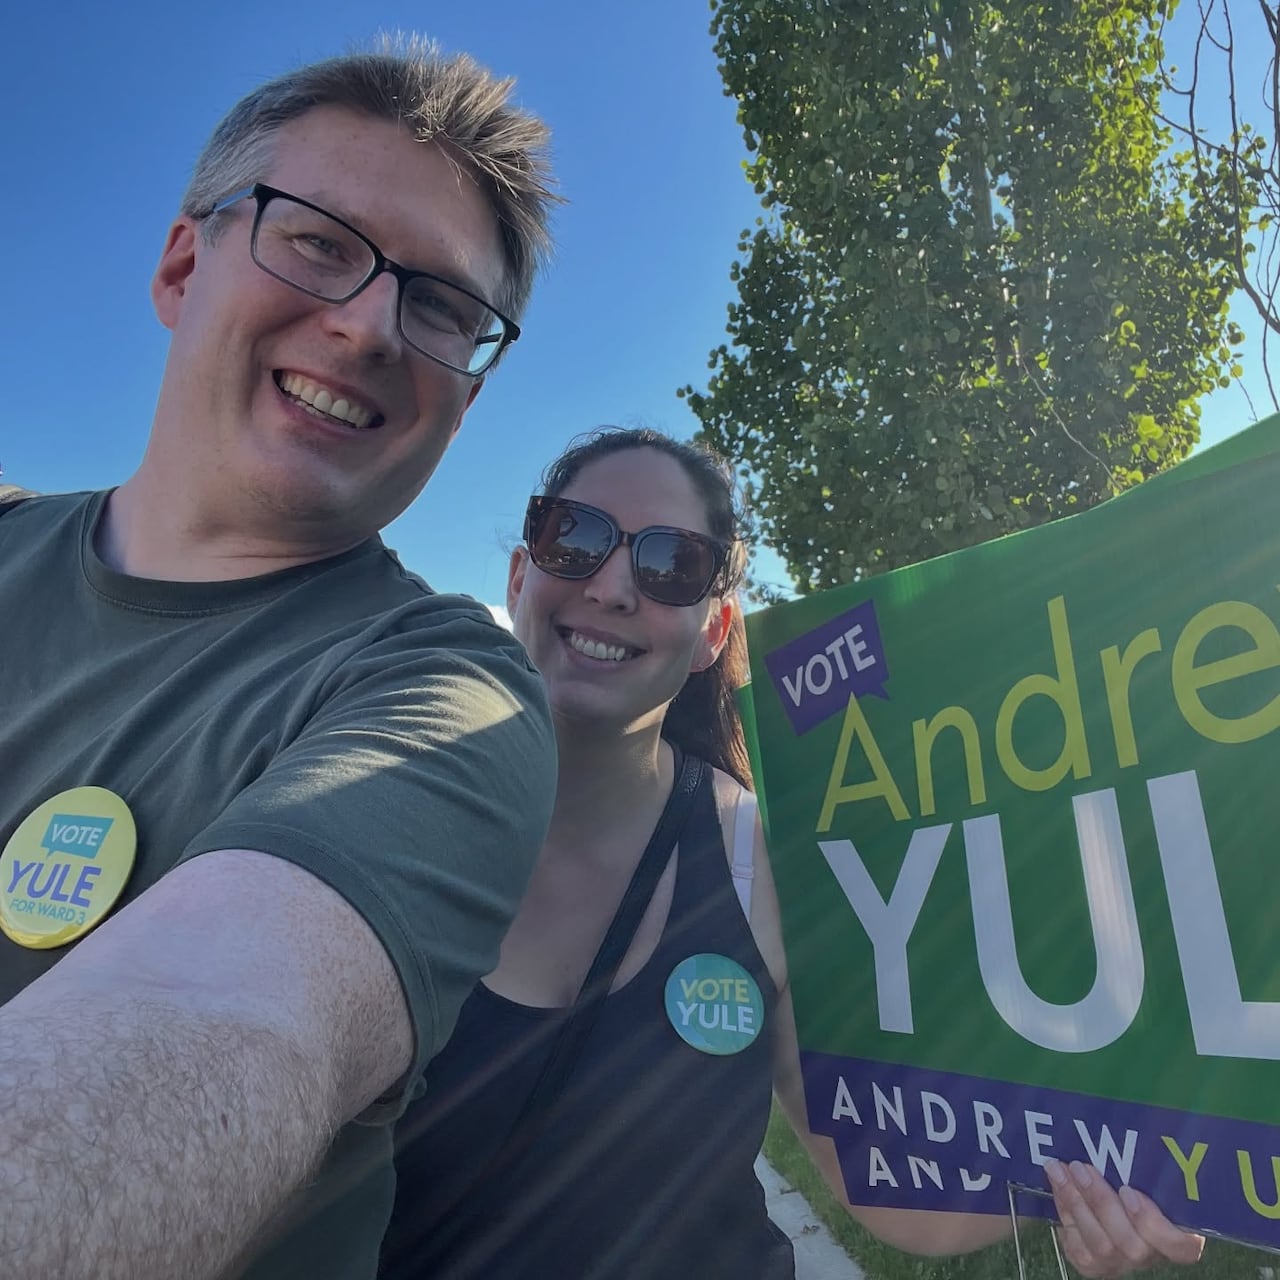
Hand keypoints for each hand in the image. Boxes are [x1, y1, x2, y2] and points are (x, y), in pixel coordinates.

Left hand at [1045, 1159, 1204, 1276]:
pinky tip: (1057, 1188)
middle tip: (1080, 1166)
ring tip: (1058, 1170)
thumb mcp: (1148, 1177)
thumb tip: (1130, 1134)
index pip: (1181, 1248)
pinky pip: (1078, 1248)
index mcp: (1177, 1238)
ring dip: (1076, 1203)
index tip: (1129, 1190)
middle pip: (1131, 1244)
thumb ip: (1146, 1169)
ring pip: (1101, 1245)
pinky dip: (1065, 1214)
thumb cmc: (1133, 1184)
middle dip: (1101, 1201)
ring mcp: (1121, 1264)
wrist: (1103, 1209)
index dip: (1153, 1223)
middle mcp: (1150, 1256)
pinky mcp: (1094, 1266)